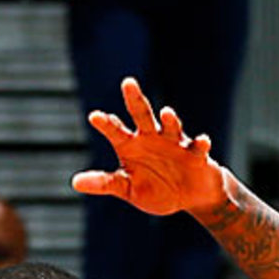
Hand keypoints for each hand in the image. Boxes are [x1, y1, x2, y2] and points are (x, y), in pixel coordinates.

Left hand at [71, 78, 225, 215]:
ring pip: (172, 127)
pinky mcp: (198, 155)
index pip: (116, 131)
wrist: (190, 196)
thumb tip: (74, 182)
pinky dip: (201, 144)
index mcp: (132, 146)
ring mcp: (176, 144)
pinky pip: (199, 147)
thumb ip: (105, 183)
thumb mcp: (127, 189)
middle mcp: (153, 138)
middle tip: (127, 82)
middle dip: (135, 99)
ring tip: (166, 112)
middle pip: (142, 115)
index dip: (106, 124)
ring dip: (170, 120)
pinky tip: (203, 141)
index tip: (94, 116)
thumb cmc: (156, 189)